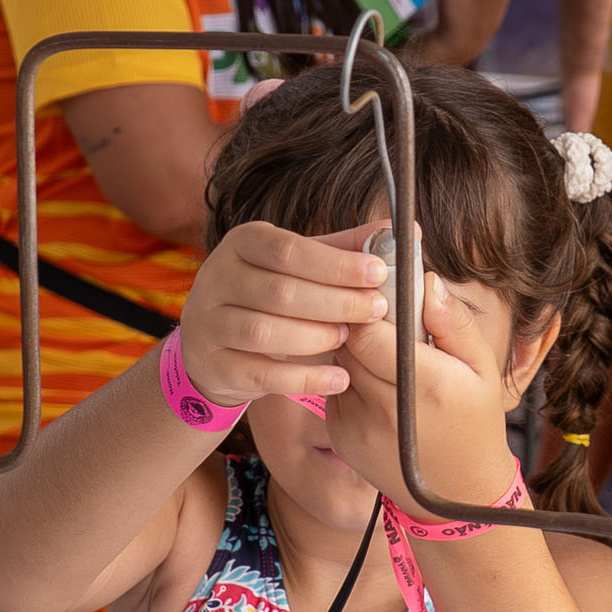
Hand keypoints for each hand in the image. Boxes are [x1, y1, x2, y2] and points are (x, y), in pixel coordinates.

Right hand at [176, 221, 388, 407]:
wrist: (212, 344)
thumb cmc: (268, 296)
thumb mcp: (299, 265)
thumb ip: (345, 249)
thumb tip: (402, 232)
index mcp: (243, 243)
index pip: (288, 249)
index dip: (335, 263)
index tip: (378, 272)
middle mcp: (218, 279)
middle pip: (280, 291)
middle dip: (336, 302)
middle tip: (376, 310)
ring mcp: (209, 324)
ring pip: (264, 332)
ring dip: (316, 337)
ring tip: (350, 338)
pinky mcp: (213, 365)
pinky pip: (261, 374)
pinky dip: (304, 379)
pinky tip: (339, 379)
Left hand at [330, 251, 523, 522]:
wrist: (458, 492)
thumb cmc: (475, 420)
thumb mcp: (483, 368)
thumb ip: (455, 323)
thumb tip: (427, 282)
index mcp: (425, 385)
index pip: (368, 331)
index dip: (370, 308)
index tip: (382, 297)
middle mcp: (385, 408)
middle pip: (346, 343)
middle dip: (358, 324)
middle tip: (379, 318)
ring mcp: (357, 426)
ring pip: (336, 363)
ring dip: (352, 350)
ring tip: (381, 352)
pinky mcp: (340, 436)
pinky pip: (334, 388)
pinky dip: (349, 378)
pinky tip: (375, 385)